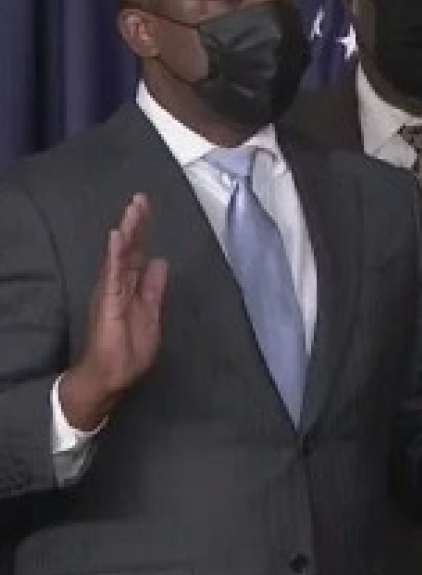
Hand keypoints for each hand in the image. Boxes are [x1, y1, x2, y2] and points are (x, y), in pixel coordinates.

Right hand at [60, 194, 167, 429]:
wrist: (112, 376)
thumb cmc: (129, 350)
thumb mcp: (152, 314)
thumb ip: (154, 288)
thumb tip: (161, 262)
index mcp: (132, 287)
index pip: (139, 253)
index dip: (144, 232)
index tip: (147, 208)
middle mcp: (120, 285)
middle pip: (130, 249)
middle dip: (137, 223)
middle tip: (141, 198)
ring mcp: (112, 291)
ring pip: (121, 255)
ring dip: (128, 231)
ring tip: (133, 209)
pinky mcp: (108, 300)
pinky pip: (113, 273)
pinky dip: (116, 253)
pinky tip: (118, 236)